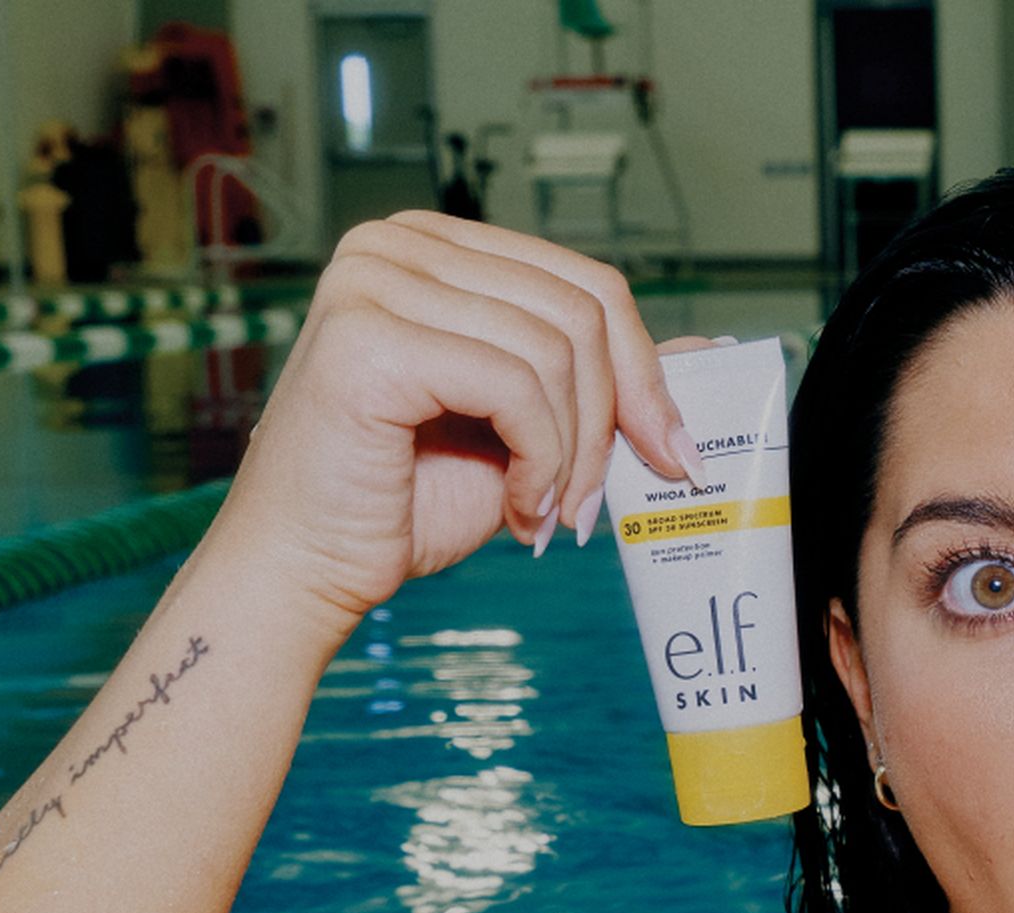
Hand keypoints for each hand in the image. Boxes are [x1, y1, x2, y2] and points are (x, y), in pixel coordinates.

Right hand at [209, 214, 696, 631]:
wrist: (306, 567)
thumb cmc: (402, 503)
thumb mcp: (525, 430)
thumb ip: (598, 380)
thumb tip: (706, 351)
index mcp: (434, 247)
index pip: (583, 282)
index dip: (643, 371)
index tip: (672, 451)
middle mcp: (396, 243)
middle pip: (581, 309)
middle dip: (615, 417)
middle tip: (600, 501)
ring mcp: (375, 281)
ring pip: (555, 351)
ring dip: (573, 454)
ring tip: (548, 514)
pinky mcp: (369, 337)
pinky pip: (516, 386)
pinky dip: (541, 461)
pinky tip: (521, 510)